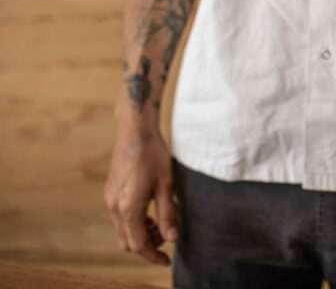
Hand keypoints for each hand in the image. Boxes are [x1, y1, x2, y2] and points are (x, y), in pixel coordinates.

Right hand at [104, 121, 179, 265]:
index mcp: (128, 207)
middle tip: (166, 235)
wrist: (135, 128)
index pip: (138, 244)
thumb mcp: (166, 184)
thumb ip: (167, 214)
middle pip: (128, 241)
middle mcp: (114, 206)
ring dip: (140, 232)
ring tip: (160, 221)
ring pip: (122, 230)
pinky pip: (119, 217)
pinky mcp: (110, 191)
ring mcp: (109, 198)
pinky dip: (133, 221)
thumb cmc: (153, 153)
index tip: (167, 260)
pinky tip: (149, 208)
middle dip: (147, 245)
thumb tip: (172, 239)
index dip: (153, 255)